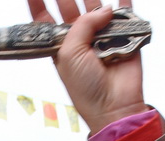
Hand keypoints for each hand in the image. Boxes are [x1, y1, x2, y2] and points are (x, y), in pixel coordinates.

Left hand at [28, 1, 144, 133]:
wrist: (113, 105)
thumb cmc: (86, 88)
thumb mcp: (69, 53)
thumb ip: (82, 24)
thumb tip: (104, 9)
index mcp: (62, 45)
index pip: (46, 19)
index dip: (39, 4)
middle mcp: (81, 38)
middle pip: (70, 6)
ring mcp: (102, 35)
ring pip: (97, 6)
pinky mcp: (125, 36)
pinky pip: (126, 12)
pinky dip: (124, 2)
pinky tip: (118, 0)